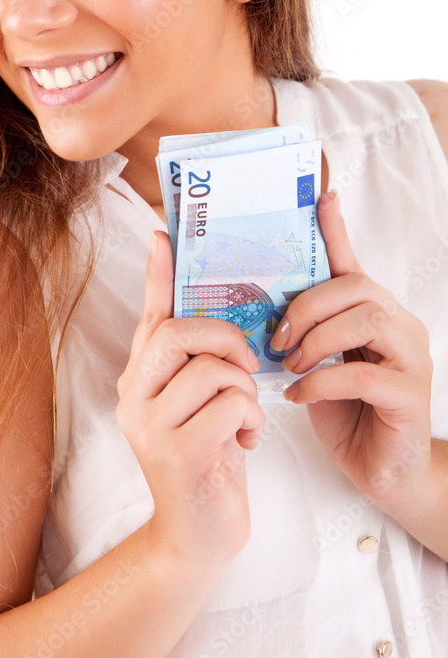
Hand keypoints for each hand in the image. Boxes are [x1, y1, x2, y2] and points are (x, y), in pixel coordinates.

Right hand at [116, 229, 265, 573]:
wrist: (198, 536)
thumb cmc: (207, 459)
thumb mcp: (200, 405)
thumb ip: (199, 364)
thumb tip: (214, 316)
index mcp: (140, 378)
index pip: (151, 314)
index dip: (158, 273)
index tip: (163, 232)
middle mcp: (134, 396)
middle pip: (178, 332)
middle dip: (224, 338)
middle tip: (246, 362)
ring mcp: (149, 426)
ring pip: (211, 370)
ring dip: (244, 390)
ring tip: (246, 417)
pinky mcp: (175, 453)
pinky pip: (228, 407)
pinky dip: (250, 420)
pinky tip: (246, 442)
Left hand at [270, 190, 432, 512]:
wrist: (384, 473)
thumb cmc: (347, 414)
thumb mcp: (316, 364)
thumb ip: (301, 334)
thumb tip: (257, 309)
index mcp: (373, 312)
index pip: (353, 262)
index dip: (336, 228)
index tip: (322, 195)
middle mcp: (399, 325)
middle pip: (356, 287)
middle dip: (307, 306)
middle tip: (275, 337)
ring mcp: (411, 358)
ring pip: (366, 319)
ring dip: (316, 339)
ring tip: (288, 363)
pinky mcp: (410, 395)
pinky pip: (363, 375)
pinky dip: (321, 381)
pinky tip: (297, 395)